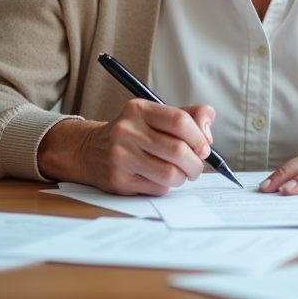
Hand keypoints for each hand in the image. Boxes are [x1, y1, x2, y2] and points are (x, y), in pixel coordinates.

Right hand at [37, 99, 214, 195]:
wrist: (90, 151)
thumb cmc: (133, 133)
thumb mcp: (155, 115)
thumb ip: (188, 116)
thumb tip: (207, 133)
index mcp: (139, 110)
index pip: (180, 121)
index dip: (199, 137)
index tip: (204, 147)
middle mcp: (127, 131)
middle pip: (178, 150)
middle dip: (196, 162)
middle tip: (196, 165)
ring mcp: (121, 157)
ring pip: (170, 173)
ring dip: (184, 177)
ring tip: (182, 173)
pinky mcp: (118, 181)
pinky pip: (157, 188)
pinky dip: (167, 186)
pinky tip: (162, 178)